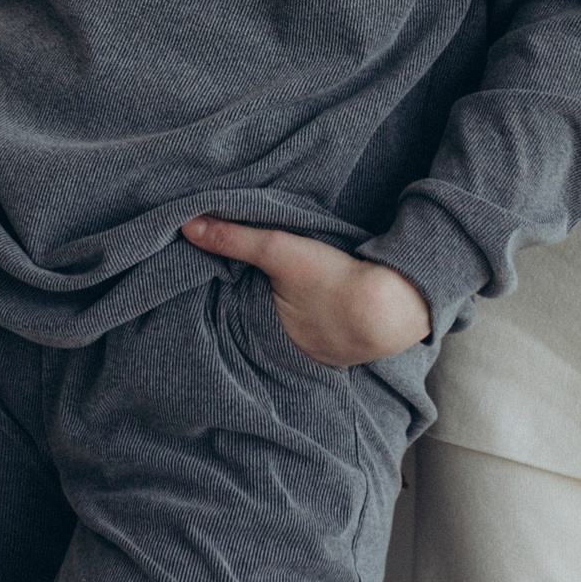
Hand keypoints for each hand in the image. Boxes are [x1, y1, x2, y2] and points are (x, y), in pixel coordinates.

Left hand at [180, 217, 431, 366]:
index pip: (238, 317)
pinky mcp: (350, 353)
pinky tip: (330, 312)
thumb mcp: (278, 250)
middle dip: (265, 315)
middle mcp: (290, 354)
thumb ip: (234, 238)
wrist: (394, 306)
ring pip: (298, 337)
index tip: (231, 284)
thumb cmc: (333, 280)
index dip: (236, 301)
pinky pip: (328, 341)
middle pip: (268, 329)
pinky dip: (326, 328)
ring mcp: (322, 357)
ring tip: (297, 300)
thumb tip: (186, 224)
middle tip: (267, 290)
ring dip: (298, 322)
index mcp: (266, 333)